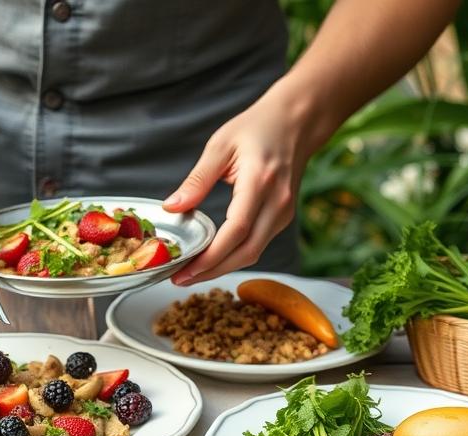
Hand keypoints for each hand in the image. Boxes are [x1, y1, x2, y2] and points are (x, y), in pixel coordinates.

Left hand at [164, 90, 310, 284]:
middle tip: (180, 279)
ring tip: (190, 273)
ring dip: (222, 267)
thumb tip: (172, 208)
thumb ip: (197, 180)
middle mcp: (277, 203)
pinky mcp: (282, 218)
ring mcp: (283, 213)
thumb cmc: (257, 129)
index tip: (185, 268)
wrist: (295, 123)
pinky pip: (257, 245)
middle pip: (247, 251)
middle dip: (212, 271)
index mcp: (261, 182)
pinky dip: (233, 256)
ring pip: (253, 253)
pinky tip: (211, 258)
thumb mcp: (220, 146)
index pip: (237, 229)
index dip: (211, 255)